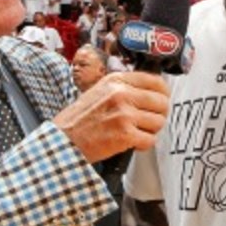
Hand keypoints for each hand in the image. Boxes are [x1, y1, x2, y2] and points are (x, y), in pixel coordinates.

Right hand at [53, 72, 168, 162]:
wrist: (63, 140)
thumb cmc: (78, 120)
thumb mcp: (99, 92)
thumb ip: (123, 88)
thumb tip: (150, 92)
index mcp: (116, 81)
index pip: (156, 82)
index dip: (162, 94)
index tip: (160, 101)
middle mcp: (122, 94)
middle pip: (161, 103)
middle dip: (158, 115)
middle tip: (148, 122)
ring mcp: (124, 114)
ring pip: (158, 122)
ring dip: (150, 131)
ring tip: (135, 133)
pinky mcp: (125, 134)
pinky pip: (150, 140)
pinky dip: (143, 145)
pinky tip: (131, 144)